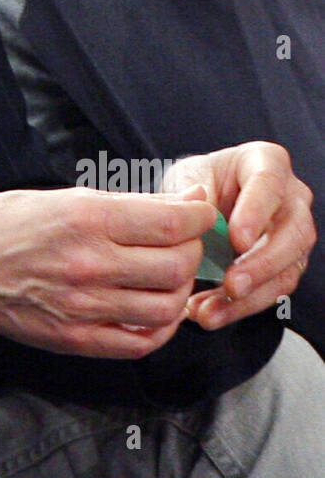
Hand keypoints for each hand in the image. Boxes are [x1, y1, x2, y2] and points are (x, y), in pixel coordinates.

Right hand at [0, 185, 216, 357]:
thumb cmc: (6, 223)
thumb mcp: (64, 196)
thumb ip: (124, 204)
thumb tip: (183, 202)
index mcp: (86, 219)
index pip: (172, 222)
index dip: (199, 215)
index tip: (201, 211)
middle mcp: (89, 264)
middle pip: (177, 265)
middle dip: (192, 251)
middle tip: (184, 243)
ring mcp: (84, 307)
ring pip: (167, 307)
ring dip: (180, 291)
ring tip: (170, 277)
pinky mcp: (77, 339)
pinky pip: (141, 342)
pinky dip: (162, 328)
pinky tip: (156, 310)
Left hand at [159, 143, 315, 330]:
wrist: (197, 205)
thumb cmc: (194, 184)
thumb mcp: (185, 180)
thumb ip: (192, 199)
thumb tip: (197, 225)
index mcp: (266, 162)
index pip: (269, 184)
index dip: (256, 213)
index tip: (235, 240)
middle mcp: (291, 198)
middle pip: (293, 233)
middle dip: (261, 264)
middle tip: (231, 285)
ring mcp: (293, 235)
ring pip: (287, 271)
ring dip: (249, 297)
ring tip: (208, 312)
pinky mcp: (285, 268)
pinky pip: (271, 293)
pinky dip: (238, 308)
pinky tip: (209, 315)